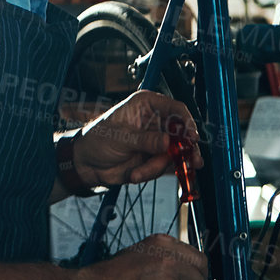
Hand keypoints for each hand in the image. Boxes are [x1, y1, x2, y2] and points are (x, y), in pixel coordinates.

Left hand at [71, 89, 202, 187]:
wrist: (86, 163)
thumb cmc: (97, 140)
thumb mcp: (119, 137)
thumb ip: (145, 140)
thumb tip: (167, 142)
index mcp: (146, 105)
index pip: (176, 109)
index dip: (188, 122)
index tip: (192, 137)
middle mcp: (156, 121)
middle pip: (183, 133)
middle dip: (186, 150)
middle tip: (191, 161)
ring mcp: (158, 141)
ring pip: (175, 154)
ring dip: (157, 166)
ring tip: (137, 172)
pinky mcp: (156, 159)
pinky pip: (166, 168)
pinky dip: (152, 173)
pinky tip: (135, 174)